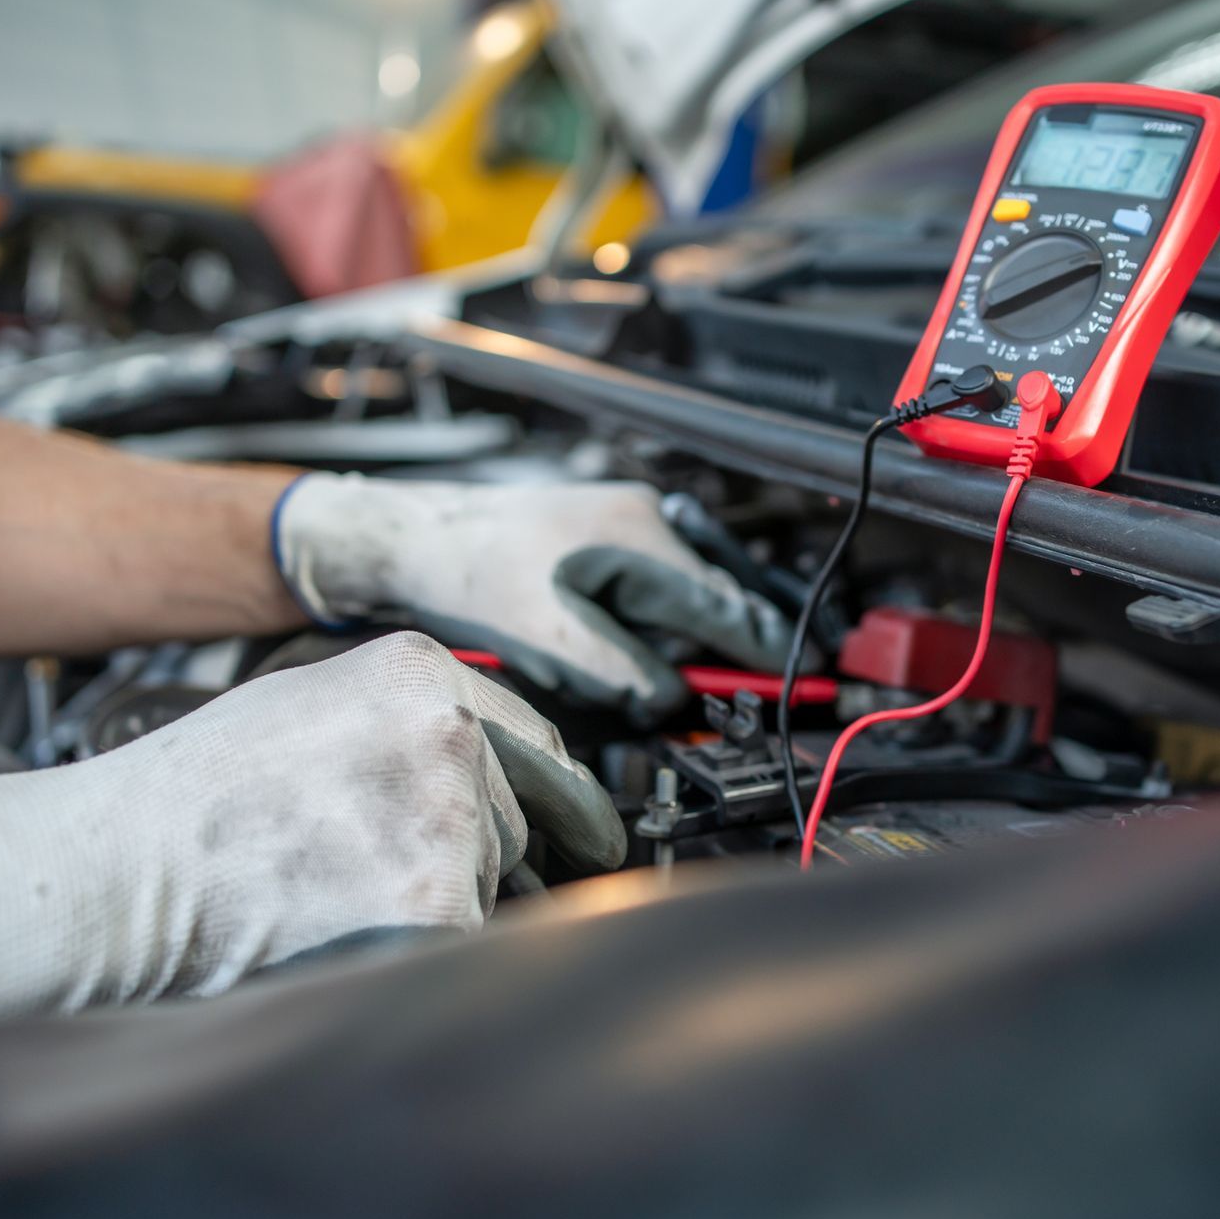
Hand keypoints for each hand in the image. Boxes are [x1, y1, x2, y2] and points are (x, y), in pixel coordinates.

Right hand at [0, 633, 622, 1025]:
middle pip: (517, 814)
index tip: (562, 815)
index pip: (533, 738)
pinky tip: (353, 922)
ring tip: (344, 885)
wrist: (126, 867)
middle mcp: (449, 733)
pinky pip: (470, 933)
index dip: (536, 787)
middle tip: (378, 860)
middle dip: (472, 847)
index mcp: (422, 674)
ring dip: (444, 895)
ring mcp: (450, 819)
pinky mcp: (437, 903)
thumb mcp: (315, 701)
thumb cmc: (200, 793)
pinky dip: (426, 943)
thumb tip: (494, 765)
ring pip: (495, 876)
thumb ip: (413, 718)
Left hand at [274, 475, 790, 716]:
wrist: (414, 539)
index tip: (804, 679)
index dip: (767, 652)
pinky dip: (642, 623)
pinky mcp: (607, 534)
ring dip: (664, 641)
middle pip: (712, 604)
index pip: (729, 610)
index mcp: (642, 543)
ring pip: (681, 599)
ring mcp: (628, 522)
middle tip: (701, 693)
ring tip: (602, 666)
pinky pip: (651, 589)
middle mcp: (645, 522)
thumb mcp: (554, 643)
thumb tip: (672, 696)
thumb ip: (626, 674)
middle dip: (706, 652)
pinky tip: (598, 642)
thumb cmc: (471, 577)